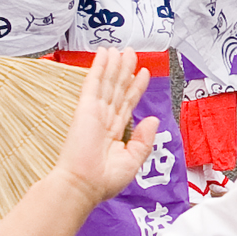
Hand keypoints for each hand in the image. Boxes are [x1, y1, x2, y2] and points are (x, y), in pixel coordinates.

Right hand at [53, 45, 161, 202]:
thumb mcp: (133, 161)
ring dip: (114, 65)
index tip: (142, 73)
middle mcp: (105, 120)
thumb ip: (144, 140)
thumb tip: (153, 120)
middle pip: (118, 89)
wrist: (83, 185)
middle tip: (131, 53)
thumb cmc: (103, 181)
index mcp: (115, 133)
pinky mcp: (85, 109)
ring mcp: (95, 113)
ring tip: (121, 50)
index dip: (136, 88)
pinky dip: (99, 68)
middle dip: (125, 71)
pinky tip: (103, 55)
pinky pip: (94, 83)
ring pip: (108, 83)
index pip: (128, 104)